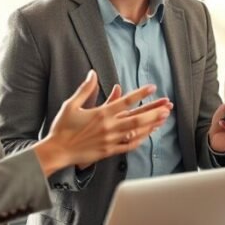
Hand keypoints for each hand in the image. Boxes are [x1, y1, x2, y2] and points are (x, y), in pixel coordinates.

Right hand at [34, 71, 171, 174]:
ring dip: (151, 125)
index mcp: (101, 114)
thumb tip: (93, 73)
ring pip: (136, 132)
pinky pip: (128, 146)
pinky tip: (148, 134)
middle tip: (167, 106)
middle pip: (137, 118)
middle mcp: (109, 127)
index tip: (152, 87)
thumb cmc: (62, 128)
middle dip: (154, 111)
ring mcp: (110, 140)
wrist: (57, 151)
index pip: (125, 101)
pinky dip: (140, 140)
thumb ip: (85, 89)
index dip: (140, 94)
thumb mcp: (72, 105)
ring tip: (163, 118)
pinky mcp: (109, 151)